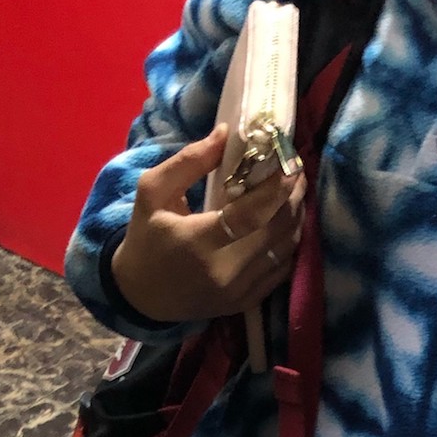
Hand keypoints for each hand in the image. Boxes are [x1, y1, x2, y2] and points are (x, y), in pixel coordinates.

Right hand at [110, 126, 305, 324]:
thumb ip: (188, 162)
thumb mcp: (152, 192)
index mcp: (198, 242)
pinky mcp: (244, 302)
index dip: (277, 189)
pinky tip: (288, 223)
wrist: (140, 295)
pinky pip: (280, 271)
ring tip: (296, 192)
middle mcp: (224, 271)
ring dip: (296, 219)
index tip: (290, 163)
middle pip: (276, 231)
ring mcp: (237, 291)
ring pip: (284, 250)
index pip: (252, 215)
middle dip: (293, 197)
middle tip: (297, 170)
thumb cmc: (145, 238)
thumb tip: (226, 133)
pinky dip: (289, 244)